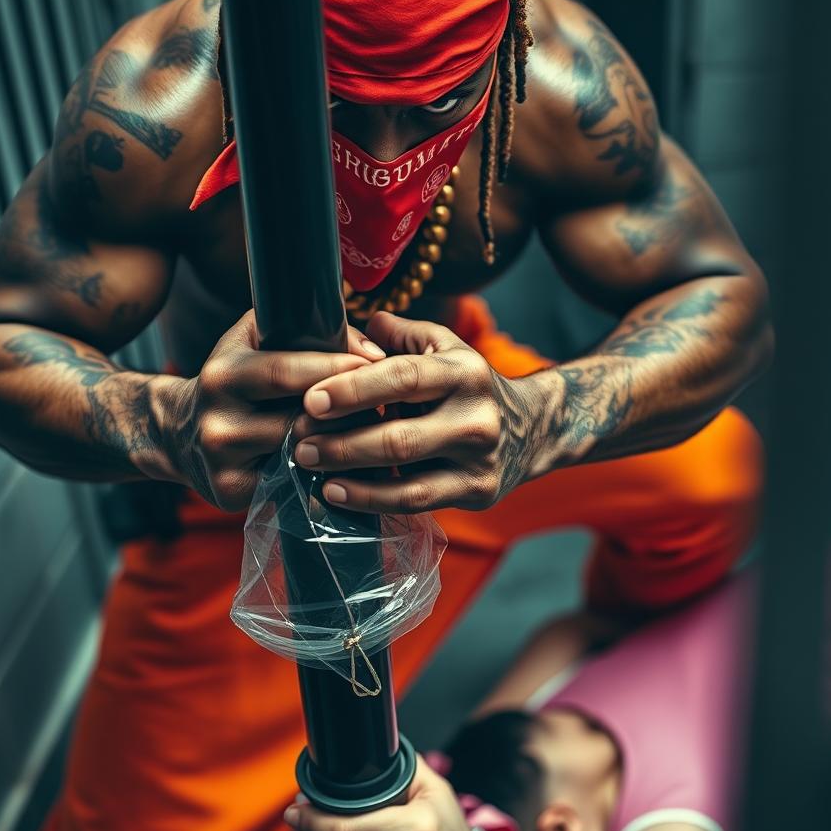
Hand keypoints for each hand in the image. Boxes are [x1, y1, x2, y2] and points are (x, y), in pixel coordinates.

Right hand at [171, 310, 384, 509]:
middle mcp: (218, 422)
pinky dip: (325, 473)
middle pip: (299, 418)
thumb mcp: (252, 341)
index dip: (335, 367)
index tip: (377, 363)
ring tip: (377, 431)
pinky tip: (351, 464)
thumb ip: (304, 331)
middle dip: (349, 410)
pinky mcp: (232, 493)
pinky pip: (292, 483)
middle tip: (388, 402)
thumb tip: (369, 351)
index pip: (286, 371)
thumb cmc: (233, 380)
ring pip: (301, 454)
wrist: (177, 434)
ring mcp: (224, 463)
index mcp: (222, 375)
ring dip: (344, 443)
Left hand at [294, 312, 538, 512]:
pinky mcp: (478, 493)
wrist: (533, 428)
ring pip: (405, 477)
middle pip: (399, 436)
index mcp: (465, 371)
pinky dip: (371, 499)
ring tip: (309, 464)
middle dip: (341, 441)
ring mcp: (480, 461)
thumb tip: (353, 328)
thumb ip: (399, 335)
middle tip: (297, 438)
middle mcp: (477, 417)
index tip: (311, 398)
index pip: (404, 378)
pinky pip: (415, 502)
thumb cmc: (467, 383)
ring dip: (349, 473)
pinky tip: (336, 491)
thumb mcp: (444, 347)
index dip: (354, 389)